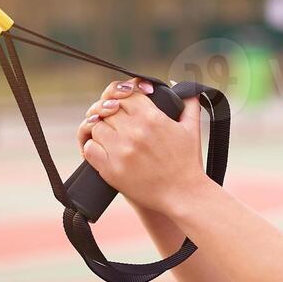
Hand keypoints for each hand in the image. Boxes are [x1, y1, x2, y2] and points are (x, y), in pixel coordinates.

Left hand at [78, 78, 205, 213]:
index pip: (125, 94)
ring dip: (98, 129)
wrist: (183, 194)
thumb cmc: (188, 163)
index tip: (120, 101)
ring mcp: (121, 150)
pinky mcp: (112, 169)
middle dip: (106, 110)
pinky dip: (91, 146)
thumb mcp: (192, 129)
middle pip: (107, 108)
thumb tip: (185, 87)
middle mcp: (135, 131)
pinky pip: (90, 149)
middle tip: (108, 118)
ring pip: (96, 127)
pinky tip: (100, 148)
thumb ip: (189, 103)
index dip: (120, 94)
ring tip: (105, 134)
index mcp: (152, 118)